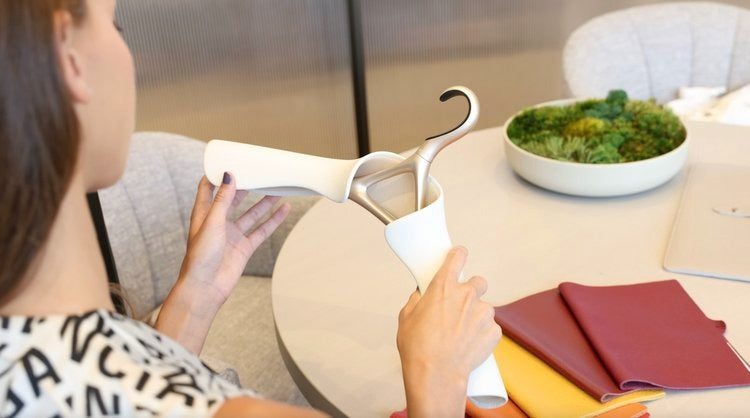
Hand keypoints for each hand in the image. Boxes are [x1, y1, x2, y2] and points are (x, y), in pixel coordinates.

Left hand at [155, 172, 289, 352]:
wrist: (205, 287)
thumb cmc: (200, 257)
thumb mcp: (211, 223)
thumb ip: (222, 200)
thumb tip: (229, 176)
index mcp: (204, 214)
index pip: (209, 189)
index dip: (218, 175)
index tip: (232, 161)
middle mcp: (218, 222)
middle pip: (235, 199)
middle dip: (247, 186)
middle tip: (261, 172)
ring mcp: (233, 235)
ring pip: (252, 213)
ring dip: (264, 201)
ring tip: (278, 187)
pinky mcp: (244, 247)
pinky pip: (261, 230)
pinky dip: (273, 220)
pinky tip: (284, 209)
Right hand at [396, 246, 500, 417]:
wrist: (436, 375)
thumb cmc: (418, 348)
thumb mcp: (406, 318)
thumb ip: (417, 301)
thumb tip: (422, 296)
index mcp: (443, 286)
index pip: (457, 257)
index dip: (458, 256)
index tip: (459, 256)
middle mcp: (467, 295)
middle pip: (478, 282)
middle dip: (471, 290)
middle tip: (460, 306)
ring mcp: (483, 313)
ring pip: (484, 307)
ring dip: (476, 315)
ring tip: (462, 333)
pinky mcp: (494, 331)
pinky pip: (491, 328)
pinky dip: (483, 334)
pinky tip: (470, 344)